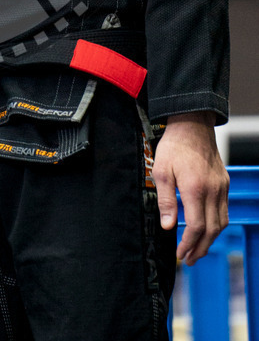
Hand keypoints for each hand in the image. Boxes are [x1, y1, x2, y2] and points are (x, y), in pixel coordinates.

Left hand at [152, 112, 228, 264]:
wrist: (192, 125)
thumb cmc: (174, 146)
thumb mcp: (161, 171)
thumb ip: (165, 200)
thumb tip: (168, 226)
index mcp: (195, 189)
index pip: (197, 227)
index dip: (189, 244)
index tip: (180, 253)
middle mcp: (213, 191)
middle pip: (212, 230)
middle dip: (200, 248)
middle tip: (189, 260)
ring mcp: (221, 187)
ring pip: (221, 222)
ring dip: (210, 240)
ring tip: (197, 250)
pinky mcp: (224, 183)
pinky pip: (224, 210)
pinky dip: (217, 225)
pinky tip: (207, 229)